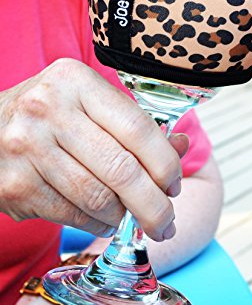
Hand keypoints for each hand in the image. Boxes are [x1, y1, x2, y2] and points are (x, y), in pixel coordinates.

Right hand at [0, 58, 187, 241]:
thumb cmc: (51, 114)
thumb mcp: (91, 103)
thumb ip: (135, 124)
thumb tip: (181, 145)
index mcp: (77, 81)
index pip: (138, 128)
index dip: (165, 163)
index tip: (175, 184)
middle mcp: (48, 109)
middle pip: (121, 169)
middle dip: (154, 205)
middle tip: (167, 223)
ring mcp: (26, 147)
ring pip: (98, 197)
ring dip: (125, 217)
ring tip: (133, 219)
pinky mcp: (14, 184)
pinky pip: (72, 214)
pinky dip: (97, 223)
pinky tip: (105, 220)